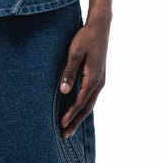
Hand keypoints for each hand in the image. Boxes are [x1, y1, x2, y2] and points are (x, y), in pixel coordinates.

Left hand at [58, 13, 109, 137]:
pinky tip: (77, 109)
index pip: (80, 102)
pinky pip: (91, 96)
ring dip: (79, 116)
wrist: (100, 27)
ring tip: (69, 127)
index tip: (61, 125)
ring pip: (89, 103)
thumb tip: (64, 92)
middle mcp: (99, 83)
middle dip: (75, 122)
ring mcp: (100, 80)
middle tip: (65, 135)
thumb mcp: (75, 53)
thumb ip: (69, 72)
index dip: (70, 115)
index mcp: (93, 79)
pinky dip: (83, 106)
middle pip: (86, 108)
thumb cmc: (86, 38)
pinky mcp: (98, 76)